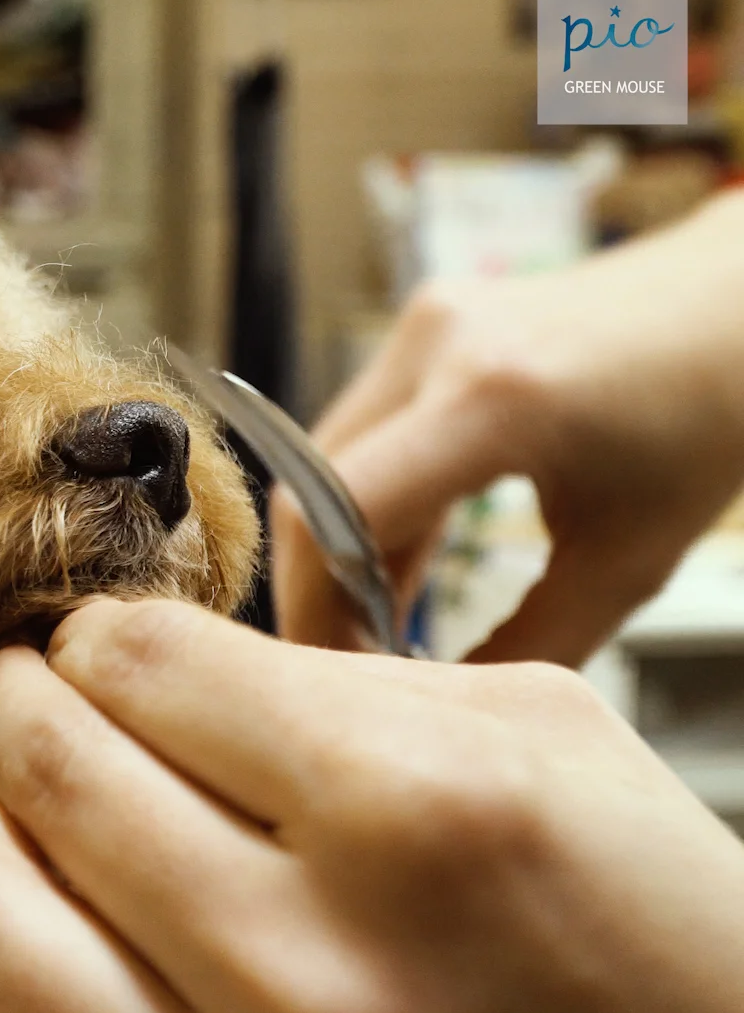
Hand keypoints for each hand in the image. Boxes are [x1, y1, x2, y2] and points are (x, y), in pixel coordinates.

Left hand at [0, 599, 743, 1012]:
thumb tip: (158, 658)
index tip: (105, 642)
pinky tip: (78, 919)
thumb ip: (336, 677)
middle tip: (36, 691)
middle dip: (19, 698)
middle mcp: (301, 955)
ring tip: (41, 811)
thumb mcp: (542, 738)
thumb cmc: (642, 923)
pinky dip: (20, 949)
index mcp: (408, 809)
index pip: (138, 662)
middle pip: (42, 763)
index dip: (101, 632)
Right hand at [275, 190, 743, 663]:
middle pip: (312, 489)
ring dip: (342, 547)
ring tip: (383, 620)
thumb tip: (443, 712)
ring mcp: (421, 325)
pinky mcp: (421, 325)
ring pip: (323, 462)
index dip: (312, 606)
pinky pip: (359, 432)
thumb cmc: (715, 414)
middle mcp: (435, 344)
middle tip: (355, 663)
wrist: (742, 300)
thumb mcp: (631, 558)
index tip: (335, 678)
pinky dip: (367, 503)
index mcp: (492, 397)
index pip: (333, 513)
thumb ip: (531, 645)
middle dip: (321, 586)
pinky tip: (405, 559)